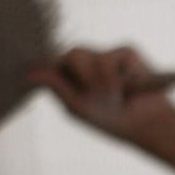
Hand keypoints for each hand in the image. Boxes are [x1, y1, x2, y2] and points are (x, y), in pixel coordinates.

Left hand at [26, 45, 174, 144]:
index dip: (50, 68)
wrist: (146, 122)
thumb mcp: (76, 106)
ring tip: (113, 95)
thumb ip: (56, 86)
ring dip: (98, 80)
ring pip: (85, 53)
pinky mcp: (125, 52)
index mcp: (69, 75)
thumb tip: (29, 72)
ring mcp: (105, 55)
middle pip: (70, 54)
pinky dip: (116, 77)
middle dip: (80, 75)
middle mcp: (85, 62)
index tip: (52, 79)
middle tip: (94, 93)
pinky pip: (111, 56)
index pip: (52, 63)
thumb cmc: (109, 117)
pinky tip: (128, 88)